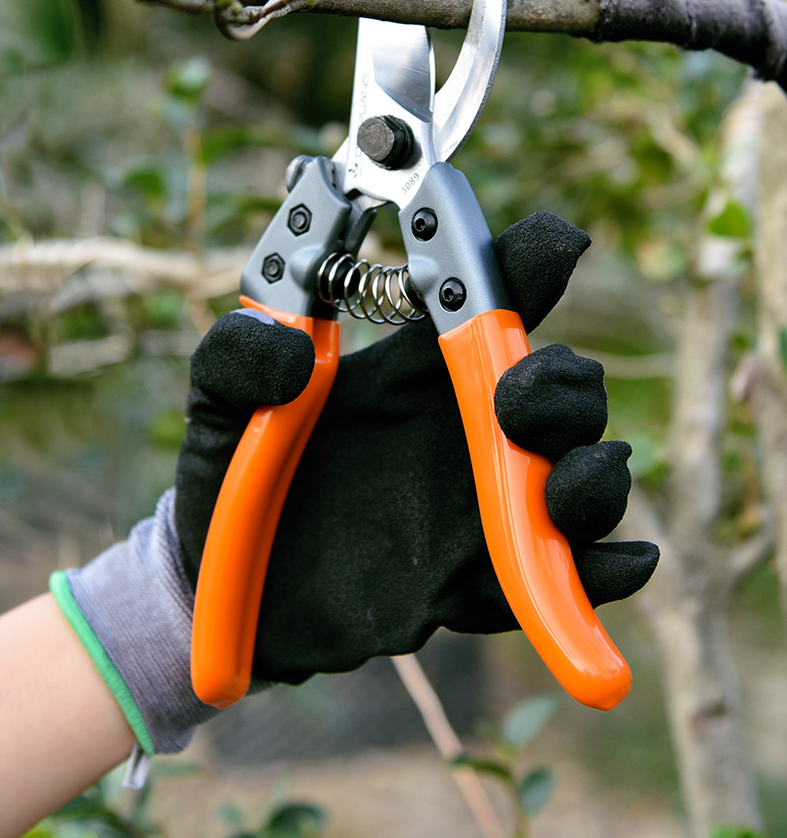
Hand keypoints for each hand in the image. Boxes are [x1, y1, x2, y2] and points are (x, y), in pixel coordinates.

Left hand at [175, 212, 657, 683]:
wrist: (222, 591)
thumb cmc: (229, 478)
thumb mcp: (218, 402)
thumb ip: (236, 357)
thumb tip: (292, 350)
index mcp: (414, 371)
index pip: (489, 300)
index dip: (532, 264)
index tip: (556, 246)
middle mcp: (464, 431)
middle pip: (563, 387)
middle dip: (561, 385)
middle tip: (510, 401)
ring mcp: (481, 510)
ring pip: (582, 477)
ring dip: (591, 474)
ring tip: (563, 486)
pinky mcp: (480, 586)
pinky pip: (563, 581)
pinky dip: (605, 571)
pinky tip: (619, 562)